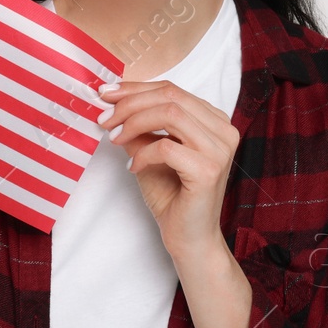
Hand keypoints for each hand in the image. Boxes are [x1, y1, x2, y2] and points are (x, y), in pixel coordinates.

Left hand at [97, 79, 238, 263]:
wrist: (189, 238)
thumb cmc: (173, 197)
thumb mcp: (149, 153)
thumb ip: (138, 128)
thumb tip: (111, 104)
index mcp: (213, 121)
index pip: (172, 90)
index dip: (135, 89)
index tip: (105, 95)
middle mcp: (223, 130)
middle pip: (170, 96)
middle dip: (130, 103)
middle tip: (104, 118)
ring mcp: (219, 149)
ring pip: (170, 114)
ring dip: (134, 122)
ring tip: (114, 137)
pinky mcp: (209, 170)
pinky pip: (167, 147)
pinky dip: (143, 153)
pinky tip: (133, 166)